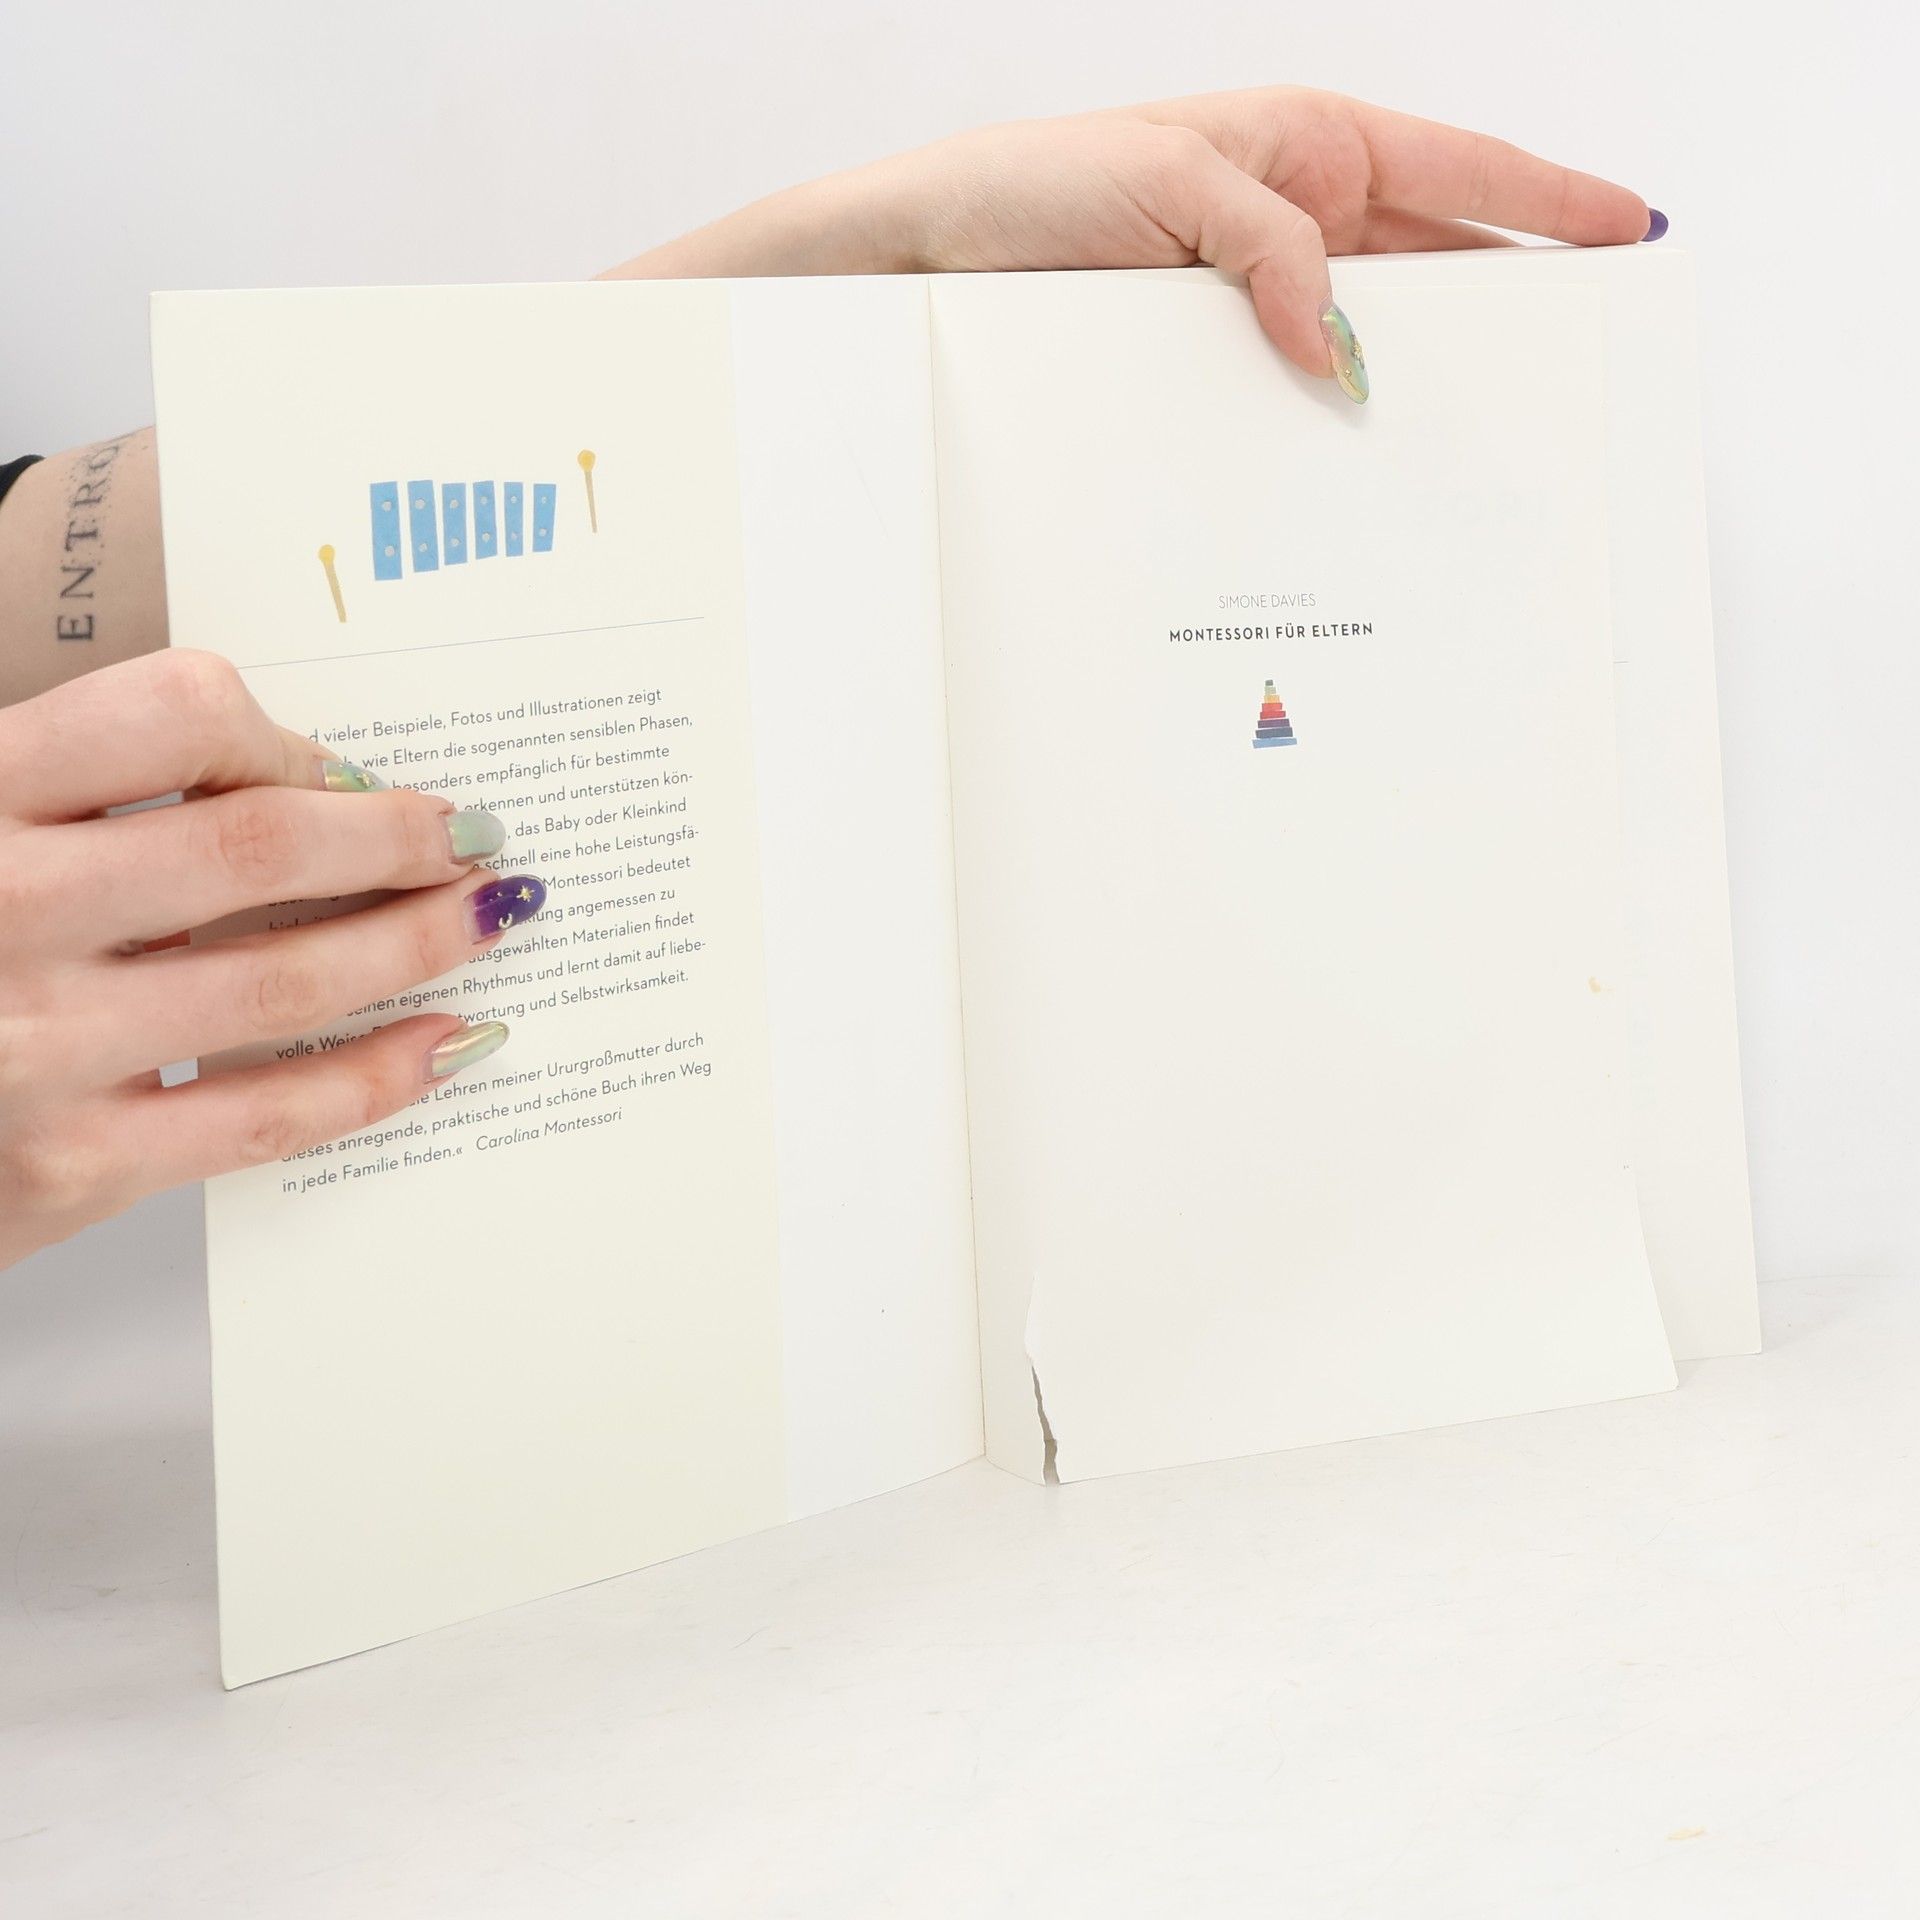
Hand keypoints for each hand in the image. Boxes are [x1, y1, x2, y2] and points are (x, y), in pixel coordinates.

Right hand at [0, 650, 546, 1266]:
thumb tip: (299, 786)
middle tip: (476, 840)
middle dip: (396, 841)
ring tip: (485, 921)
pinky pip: (268, 1114)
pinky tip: (445, 1044)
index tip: (353, 772)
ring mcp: (33, 1046)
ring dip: (414, 946)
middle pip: (257, 846)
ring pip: (285, 981)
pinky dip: (377, 1076)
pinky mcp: (68, 1166)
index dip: (291, 740)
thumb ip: (75, 794)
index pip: (172, 715)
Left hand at [610, 86, 1657, 402]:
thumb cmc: (1024, 187)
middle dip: (1511, 313)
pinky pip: (1295, 387)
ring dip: (1422, 380)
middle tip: (1578, 371)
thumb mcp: (1164, 184)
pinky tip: (1361, 457)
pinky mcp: (1210, 358)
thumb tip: (1341, 346)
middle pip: (1439, 269)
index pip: (1463, 174)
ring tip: (1487, 434)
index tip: (1634, 237)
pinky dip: (1332, 417)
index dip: (1553, 207)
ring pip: (1371, 337)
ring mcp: (1255, 295)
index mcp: (1304, 142)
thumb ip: (1270, 251)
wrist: (918, 261)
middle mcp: (1293, 217)